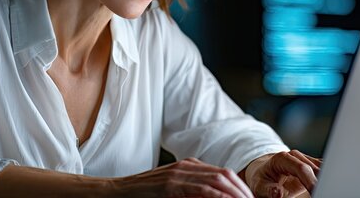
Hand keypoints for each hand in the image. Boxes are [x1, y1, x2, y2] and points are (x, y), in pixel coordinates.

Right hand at [114, 157, 253, 197]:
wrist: (116, 192)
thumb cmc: (145, 196)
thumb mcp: (173, 191)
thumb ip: (193, 192)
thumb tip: (217, 196)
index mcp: (190, 166)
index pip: (224, 173)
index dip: (241, 188)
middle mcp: (187, 165)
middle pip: (226, 175)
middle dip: (243, 191)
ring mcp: (178, 173)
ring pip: (217, 179)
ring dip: (235, 193)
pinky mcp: (169, 185)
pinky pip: (200, 189)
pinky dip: (217, 196)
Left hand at [244, 150, 320, 197]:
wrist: (264, 174)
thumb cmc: (262, 180)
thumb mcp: (260, 187)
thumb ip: (269, 190)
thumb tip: (278, 193)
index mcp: (282, 158)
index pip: (302, 168)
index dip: (311, 181)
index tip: (317, 191)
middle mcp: (296, 156)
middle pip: (315, 168)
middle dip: (322, 181)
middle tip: (325, 193)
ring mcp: (305, 159)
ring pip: (323, 168)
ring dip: (326, 179)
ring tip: (326, 191)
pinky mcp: (312, 166)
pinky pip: (324, 171)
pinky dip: (327, 179)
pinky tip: (328, 186)